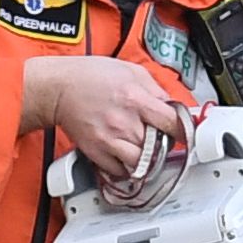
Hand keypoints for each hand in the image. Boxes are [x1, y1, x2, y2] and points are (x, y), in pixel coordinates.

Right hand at [28, 56, 190, 179]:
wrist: (57, 88)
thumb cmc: (90, 76)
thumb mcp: (130, 71)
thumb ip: (155, 90)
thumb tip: (172, 106)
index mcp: (135, 99)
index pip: (172, 123)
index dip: (183, 130)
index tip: (185, 132)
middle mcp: (123, 122)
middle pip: (159, 146)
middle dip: (164, 143)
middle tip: (159, 136)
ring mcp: (108, 140)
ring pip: (141, 164)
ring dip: (147, 159)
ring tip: (144, 148)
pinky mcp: (96, 152)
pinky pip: (120, 171)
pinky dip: (127, 167)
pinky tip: (127, 155)